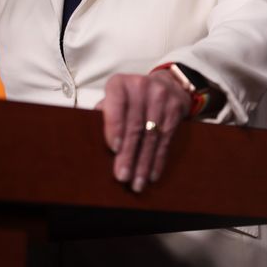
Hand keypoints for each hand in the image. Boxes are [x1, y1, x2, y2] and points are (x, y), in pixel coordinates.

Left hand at [95, 69, 191, 191]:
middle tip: (122, 175)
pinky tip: (152, 175)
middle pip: (135, 125)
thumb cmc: (131, 97)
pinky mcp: (175, 110)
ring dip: (143, 162)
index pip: (117, 105)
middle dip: (129, 154)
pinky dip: (158, 160)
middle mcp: (141, 87)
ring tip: (136, 182)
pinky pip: (166, 139)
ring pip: (152, 136)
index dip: (115, 127)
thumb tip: (91, 141)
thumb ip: (103, 115)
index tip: (113, 148)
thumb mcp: (114, 98)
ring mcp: (161, 97)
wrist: (167, 84)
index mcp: (120, 84)